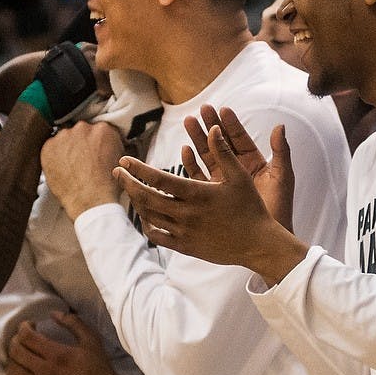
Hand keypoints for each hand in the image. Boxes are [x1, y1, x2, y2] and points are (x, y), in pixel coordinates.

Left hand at [7, 315, 109, 374]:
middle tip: (25, 337)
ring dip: (13, 357)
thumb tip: (53, 314)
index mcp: (58, 355)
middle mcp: (46, 372)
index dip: (24, 327)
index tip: (31, 325)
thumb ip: (73, 323)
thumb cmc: (98, 367)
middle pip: (16, 351)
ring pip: (12, 369)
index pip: (27, 337)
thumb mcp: (91, 340)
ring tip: (23, 353)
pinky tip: (21, 369)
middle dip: (16, 339)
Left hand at [40, 120, 123, 219]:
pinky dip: (54, 156)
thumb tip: (108, 148)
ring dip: (67, 149)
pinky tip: (62, 169)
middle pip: (81, 132)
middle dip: (81, 144)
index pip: (98, 130)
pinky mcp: (49, 146)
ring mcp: (64, 137)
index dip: (96, 142)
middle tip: (83, 160)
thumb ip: (112, 147)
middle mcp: (83, 128)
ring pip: (64, 139)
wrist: (91, 200)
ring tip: (72, 167)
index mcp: (104, 130)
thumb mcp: (120, 162)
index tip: (94, 150)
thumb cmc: (106, 186)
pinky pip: (50, 147)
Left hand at [113, 121, 307, 284]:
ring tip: (130, 189)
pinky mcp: (186, 247)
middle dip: (127, 183)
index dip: (137, 168)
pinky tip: (145, 215)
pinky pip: (158, 237)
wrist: (258, 244)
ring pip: (149, 217)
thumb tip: (213, 127)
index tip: (124, 160)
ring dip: (136, 201)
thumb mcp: (239, 176)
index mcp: (196, 195)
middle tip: (117, 172)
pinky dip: (147, 224)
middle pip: (146, 198)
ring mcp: (184, 233)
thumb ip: (223, 151)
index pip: (157, 179)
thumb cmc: (250, 208)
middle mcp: (186, 215)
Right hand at [182, 107, 294, 231]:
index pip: (240, 139)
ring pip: (208, 157)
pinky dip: (191, 164)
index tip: (222, 108)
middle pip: (221, 144)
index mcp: (254, 164)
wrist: (268, 239)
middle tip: (199, 110)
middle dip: (210, 126)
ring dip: (198, 140)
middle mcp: (237, 171)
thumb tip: (279, 126)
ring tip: (188, 122)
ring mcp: (223, 183)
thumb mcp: (282, 178)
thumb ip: (281, 152)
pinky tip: (185, 151)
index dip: (231, 124)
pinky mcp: (212, 196)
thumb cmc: (280, 209)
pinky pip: (199, 177)